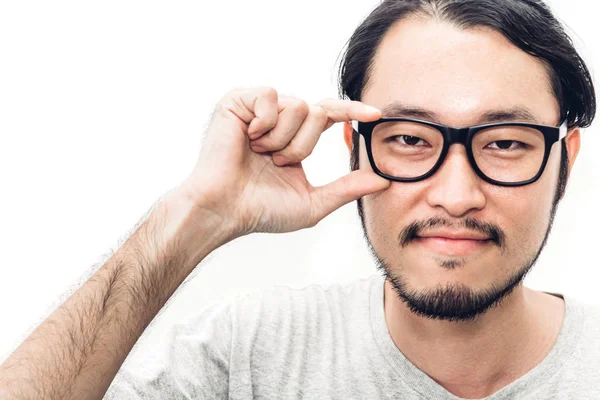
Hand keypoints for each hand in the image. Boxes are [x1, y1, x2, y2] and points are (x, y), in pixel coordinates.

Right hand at [178, 87, 390, 239]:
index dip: (352, 112)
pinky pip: (272, 96)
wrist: (224, 209)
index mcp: (296, 138)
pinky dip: (265, 123)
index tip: (375, 115)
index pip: (330, 116)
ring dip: (282, 139)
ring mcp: (260, 109)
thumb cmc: (261, 210)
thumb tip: (383, 180)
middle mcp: (280, 120)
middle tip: (275, 163)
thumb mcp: (312, 202)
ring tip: (258, 154)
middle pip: (317, 113)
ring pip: (298, 107)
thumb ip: (347, 189)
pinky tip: (247, 138)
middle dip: (301, 146)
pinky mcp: (239, 101)